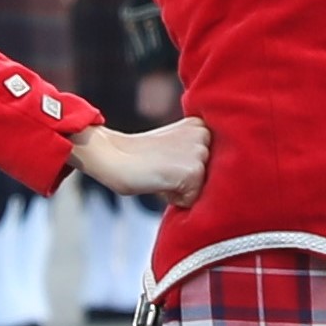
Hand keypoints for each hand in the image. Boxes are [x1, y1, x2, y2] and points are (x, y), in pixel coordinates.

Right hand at [70, 116, 212, 202]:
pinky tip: (159, 182)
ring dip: (180, 189)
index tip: (165, 159)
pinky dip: (174, 199)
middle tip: (161, 167)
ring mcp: (200, 152)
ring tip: (160, 173)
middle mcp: (204, 134)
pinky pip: (191, 200)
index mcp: (200, 124)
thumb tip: (213, 180)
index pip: (210, 163)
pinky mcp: (194, 172)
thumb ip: (193, 153)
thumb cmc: (139, 156)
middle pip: (208, 177)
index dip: (185, 169)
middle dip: (186, 180)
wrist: (112, 156)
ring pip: (201, 189)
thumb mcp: (173, 144)